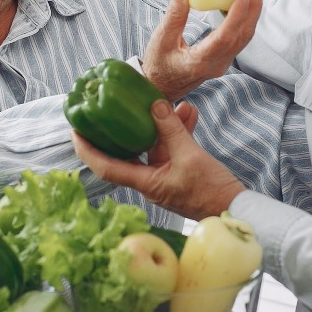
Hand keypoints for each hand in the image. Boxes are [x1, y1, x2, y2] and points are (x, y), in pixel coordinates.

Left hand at [72, 99, 245, 220]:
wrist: (236, 209)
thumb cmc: (211, 192)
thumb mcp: (190, 156)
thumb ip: (171, 129)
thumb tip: (155, 104)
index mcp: (144, 182)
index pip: (105, 166)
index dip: (87, 149)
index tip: (75, 130)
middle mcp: (149, 180)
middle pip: (128, 150)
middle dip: (125, 126)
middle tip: (113, 105)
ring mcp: (164, 175)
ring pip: (154, 144)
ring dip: (161, 124)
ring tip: (170, 103)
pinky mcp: (180, 171)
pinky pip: (173, 147)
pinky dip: (179, 130)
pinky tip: (189, 113)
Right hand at [142, 0, 262, 100]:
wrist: (161, 87)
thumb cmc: (158, 66)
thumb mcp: (161, 39)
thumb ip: (174, 15)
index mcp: (199, 61)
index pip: (224, 38)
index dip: (236, 15)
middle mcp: (216, 64)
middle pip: (242, 35)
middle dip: (253, 8)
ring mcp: (223, 63)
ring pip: (244, 37)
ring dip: (252, 13)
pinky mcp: (224, 59)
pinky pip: (240, 39)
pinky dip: (245, 20)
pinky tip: (243, 5)